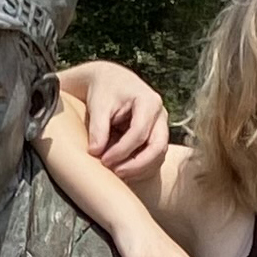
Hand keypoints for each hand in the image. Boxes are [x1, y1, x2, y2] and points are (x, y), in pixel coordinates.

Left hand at [81, 63, 170, 181]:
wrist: (110, 82)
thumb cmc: (104, 91)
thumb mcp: (98, 105)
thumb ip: (98, 128)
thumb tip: (95, 152)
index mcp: (149, 102)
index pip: (139, 133)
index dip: (122, 150)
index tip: (103, 160)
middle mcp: (160, 115)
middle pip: (157, 147)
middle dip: (137, 165)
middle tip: (115, 173)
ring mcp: (161, 127)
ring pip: (158, 156)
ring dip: (139, 169)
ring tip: (116, 174)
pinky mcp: (156, 138)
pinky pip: (154, 159)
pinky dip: (140, 169)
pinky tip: (122, 171)